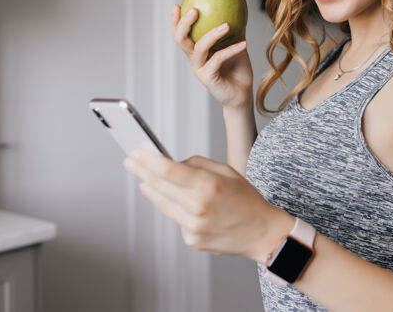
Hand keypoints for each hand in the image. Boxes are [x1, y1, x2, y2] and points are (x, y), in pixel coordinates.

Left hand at [123, 149, 293, 261]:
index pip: (168, 170)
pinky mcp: (191, 239)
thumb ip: (198, 164)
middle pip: (159, 186)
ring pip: (163, 204)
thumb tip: (172, 163)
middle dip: (142, 171)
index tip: (136, 152)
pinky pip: (176, 219)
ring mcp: (193, 226)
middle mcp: (198, 207)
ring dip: (152, 190)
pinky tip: (184, 205)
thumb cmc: (247, 200)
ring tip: (144, 180)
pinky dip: (176, 209)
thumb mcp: (227, 172)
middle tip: (130, 162)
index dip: (148, 160)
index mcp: (209, 185)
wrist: (262, 232)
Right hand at [171, 5, 253, 108]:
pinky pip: (218, 59)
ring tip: (227, 25)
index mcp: (197, 51)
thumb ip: (235, 31)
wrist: (243, 95)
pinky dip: (232, 49)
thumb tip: (240, 10)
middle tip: (194, 10)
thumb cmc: (238, 71)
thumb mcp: (237, 46)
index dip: (176, 21)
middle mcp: (195, 59)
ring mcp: (200, 69)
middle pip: (181, 40)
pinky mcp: (208, 77)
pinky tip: (244, 44)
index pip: (182, 34)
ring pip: (200, 48)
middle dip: (184, 24)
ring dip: (213, 34)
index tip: (178, 5)